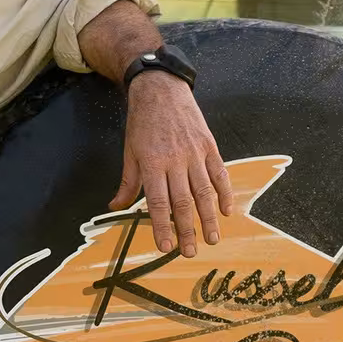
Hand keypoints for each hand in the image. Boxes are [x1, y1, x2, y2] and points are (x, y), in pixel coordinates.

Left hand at [109, 72, 233, 257]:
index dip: (162, 226)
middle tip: (191, 252)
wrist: (161, 89)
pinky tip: (226, 210)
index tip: (165, 246)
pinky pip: (220, 174)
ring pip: (204, 192)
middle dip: (187, 230)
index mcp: (152, 164)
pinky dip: (224, 193)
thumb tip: (115, 207)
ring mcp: (195, 153)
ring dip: (209, 218)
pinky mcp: (209, 146)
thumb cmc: (142, 122)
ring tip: (211, 238)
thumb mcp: (129, 151)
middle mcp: (175, 161)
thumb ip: (127, 182)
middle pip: (183, 202)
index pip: (158, 203)